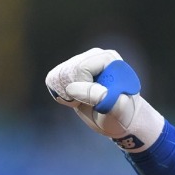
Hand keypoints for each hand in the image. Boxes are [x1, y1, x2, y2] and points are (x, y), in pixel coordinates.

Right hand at [45, 47, 164, 151]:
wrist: (117, 119)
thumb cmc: (121, 115)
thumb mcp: (117, 110)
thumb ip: (104, 98)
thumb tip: (81, 89)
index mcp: (110, 60)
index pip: (82, 68)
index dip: (83, 86)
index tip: (94, 99)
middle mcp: (95, 56)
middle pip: (67, 71)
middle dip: (74, 90)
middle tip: (89, 101)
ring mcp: (81, 61)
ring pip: (58, 75)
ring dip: (66, 93)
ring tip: (84, 100)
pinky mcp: (70, 70)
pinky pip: (52, 79)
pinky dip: (60, 92)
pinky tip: (76, 97)